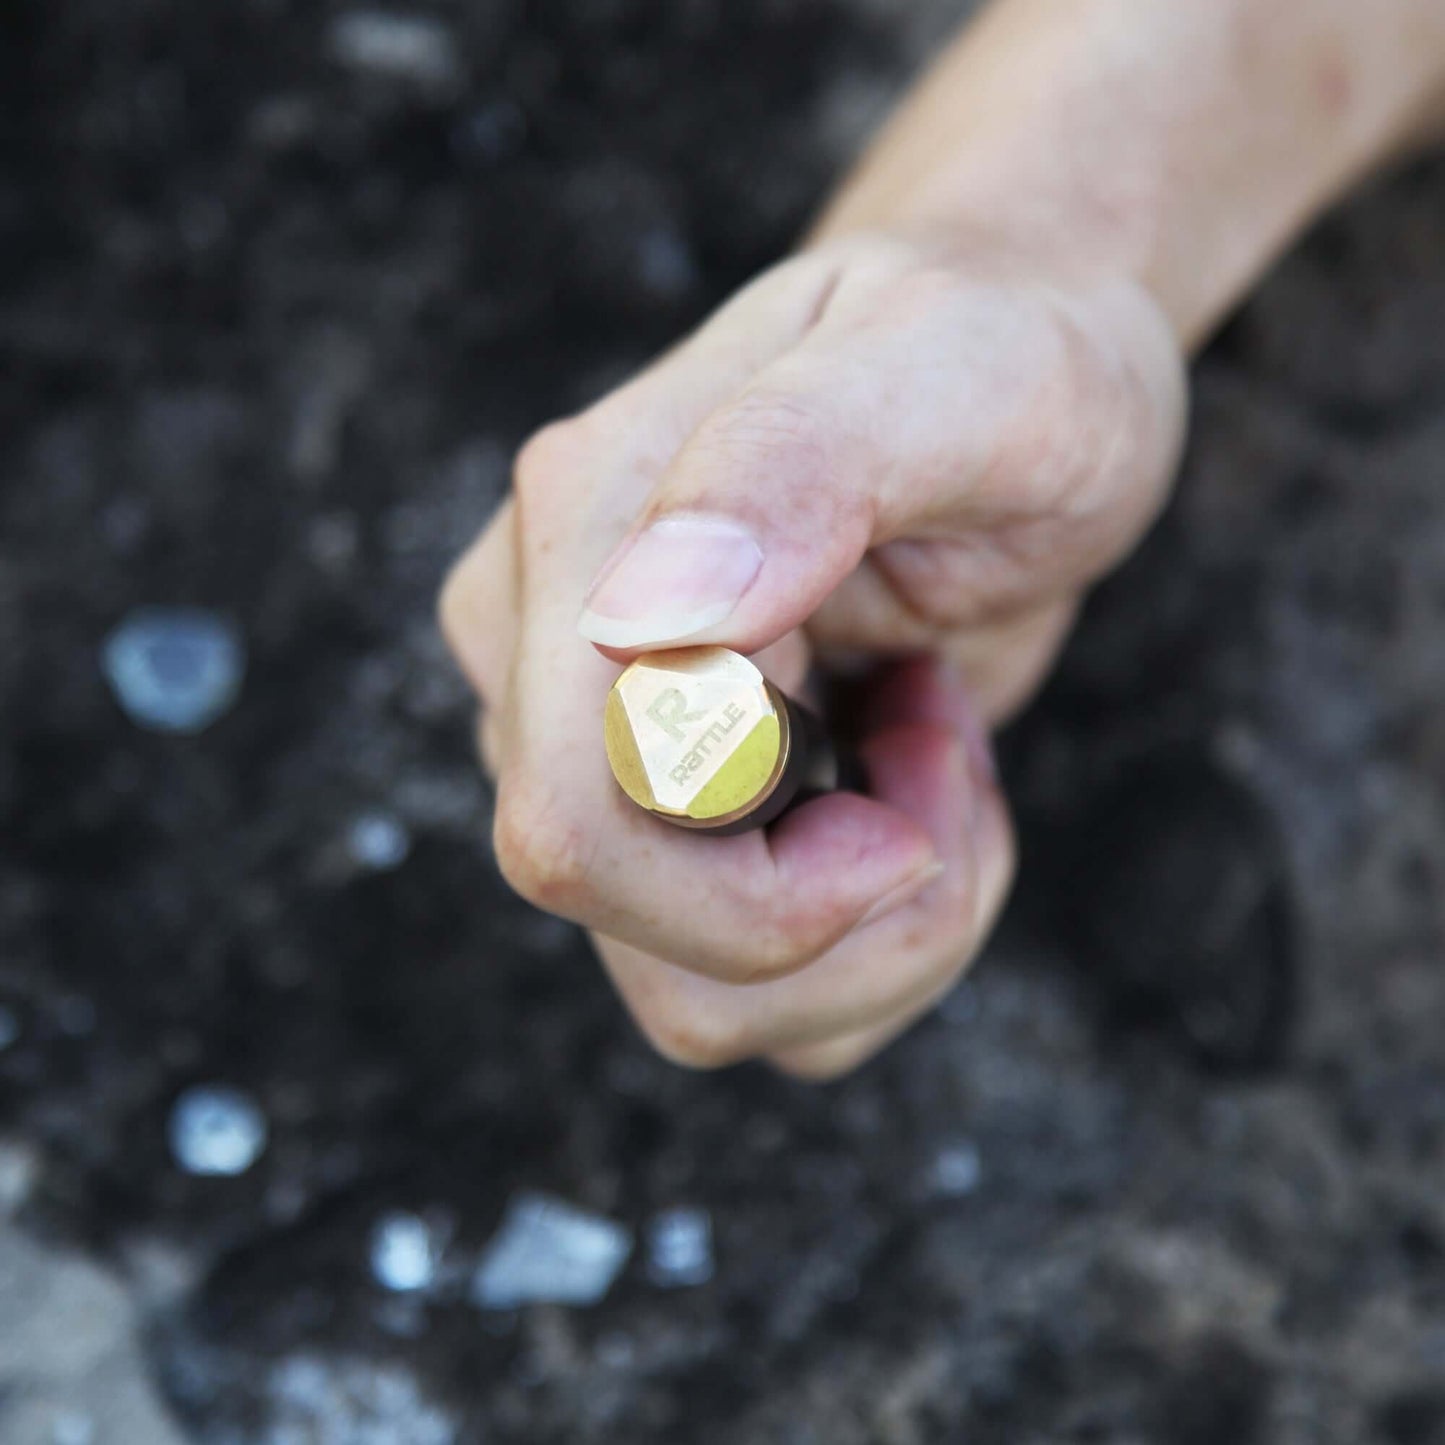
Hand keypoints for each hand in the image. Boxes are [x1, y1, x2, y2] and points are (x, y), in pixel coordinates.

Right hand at [441, 230, 1185, 1077]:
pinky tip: (907, 783)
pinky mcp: (670, 824)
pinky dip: (878, 945)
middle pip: (647, 940)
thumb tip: (647, 624)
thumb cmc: (998, 355)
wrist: (1014, 381)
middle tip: (946, 751)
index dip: (778, 883)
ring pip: (698, 999)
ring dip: (881, 932)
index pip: (582, 826)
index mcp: (581, 543)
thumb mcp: (957, 368)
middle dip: (857, 914)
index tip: (932, 743)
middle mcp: (555, 667)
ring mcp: (604, 758)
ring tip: (935, 751)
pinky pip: (753, 997)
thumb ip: (797, 462)